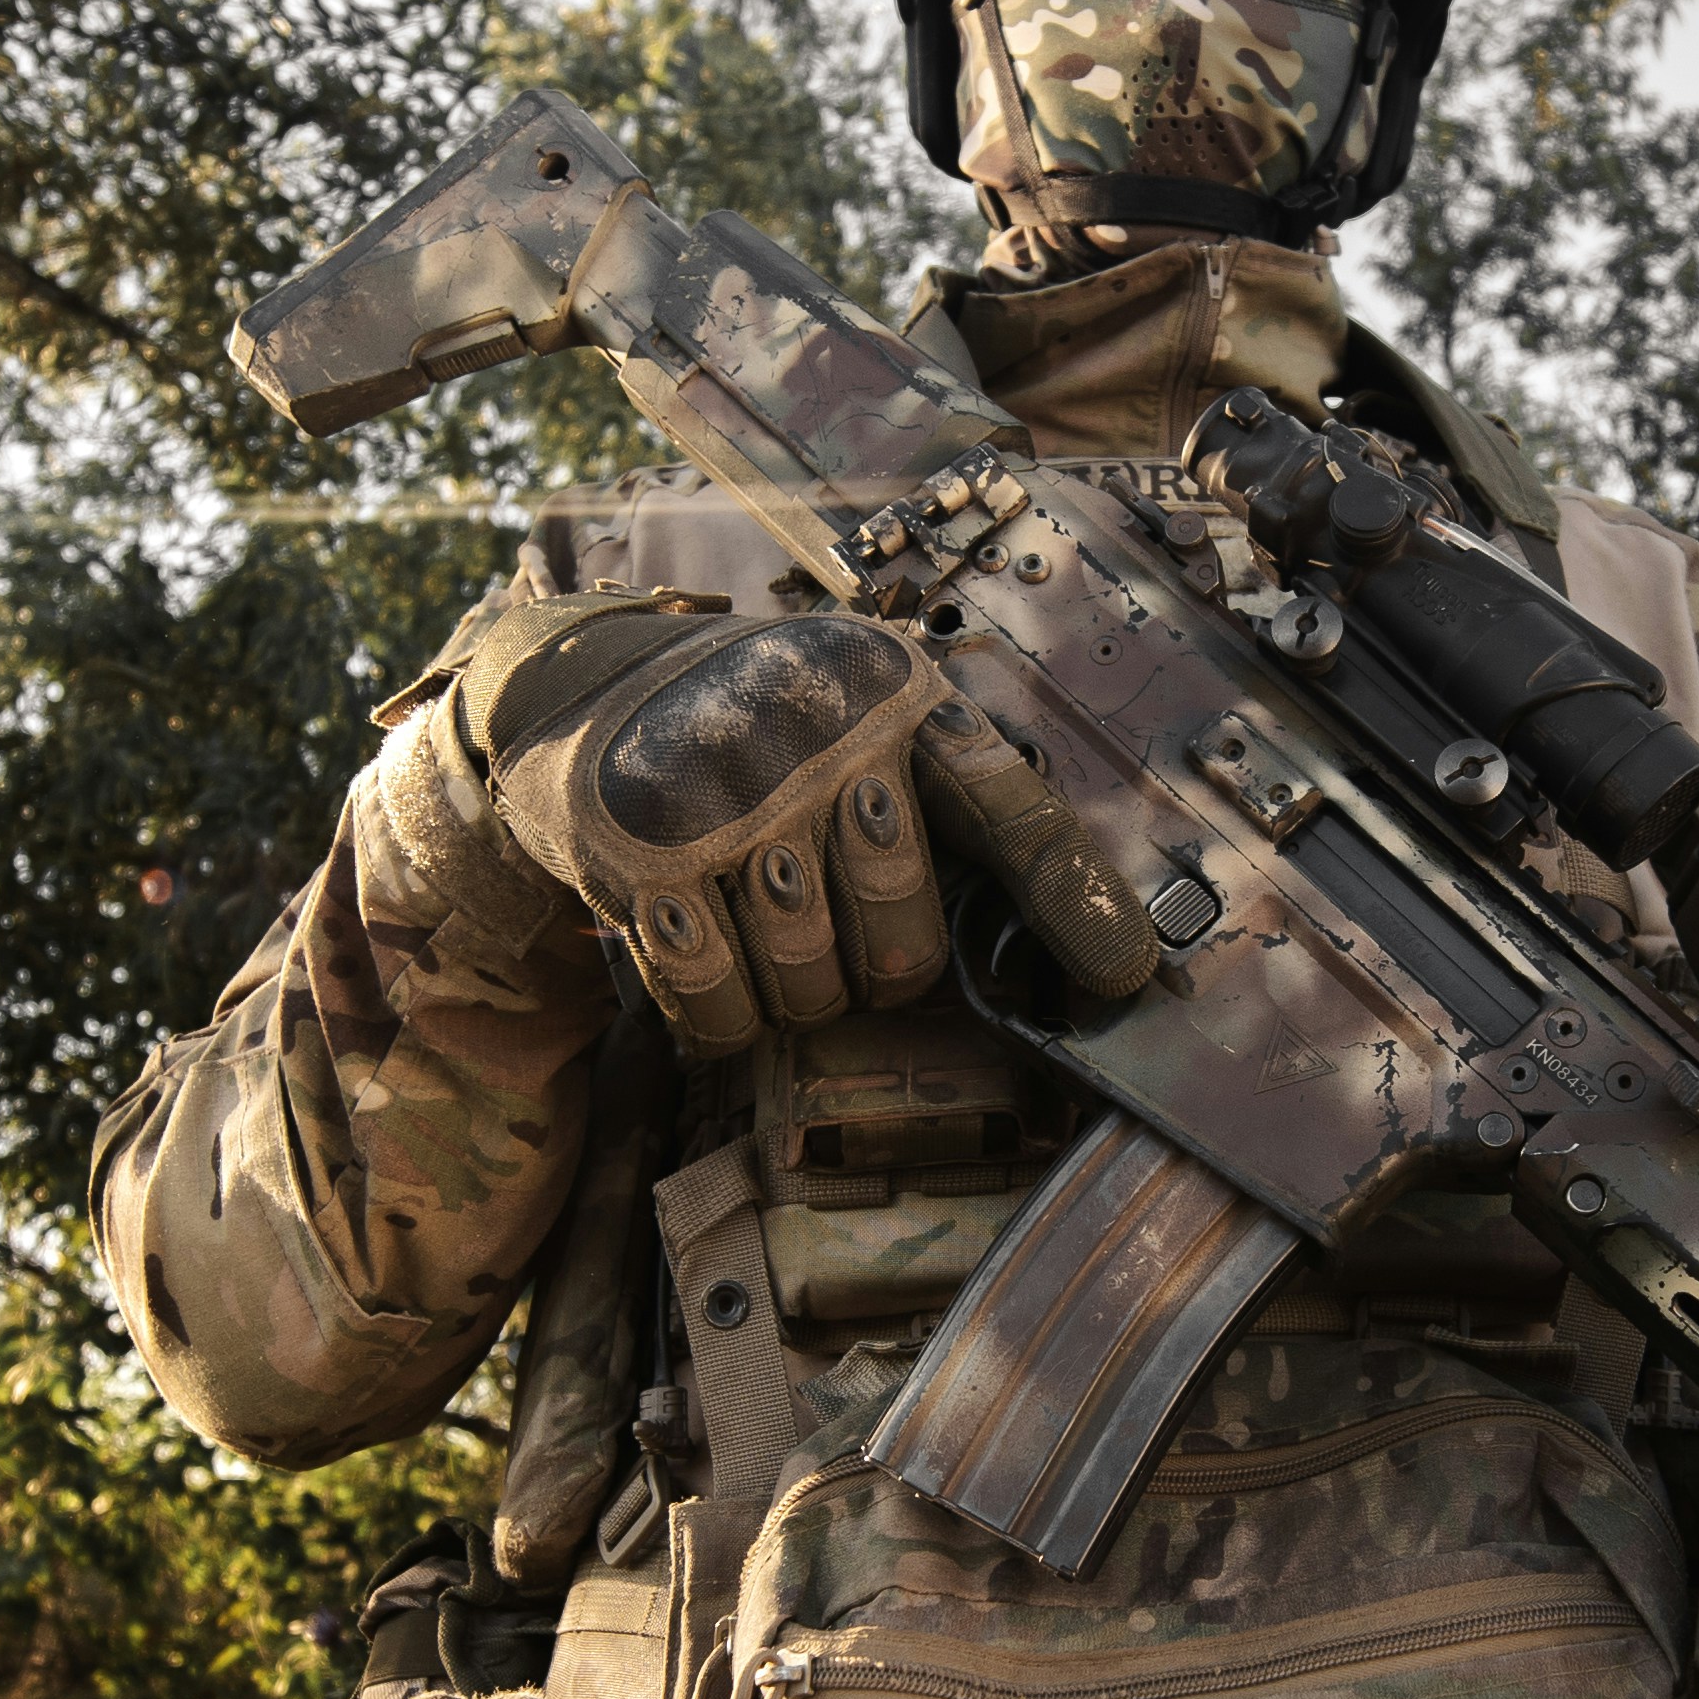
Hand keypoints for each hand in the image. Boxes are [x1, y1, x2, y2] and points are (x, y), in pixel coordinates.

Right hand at [444, 591, 1153, 1053]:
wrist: (574, 684)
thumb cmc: (759, 720)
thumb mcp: (862, 704)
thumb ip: (950, 784)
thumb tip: (1078, 921)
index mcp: (895, 693)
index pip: (1015, 815)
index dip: (1079, 907)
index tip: (1125, 977)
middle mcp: (816, 738)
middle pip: (907, 948)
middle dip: (886, 968)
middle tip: (847, 927)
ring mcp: (724, 801)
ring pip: (812, 993)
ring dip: (796, 991)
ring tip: (767, 921)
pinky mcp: (640, 862)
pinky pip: (719, 1011)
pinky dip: (720, 1014)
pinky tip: (707, 948)